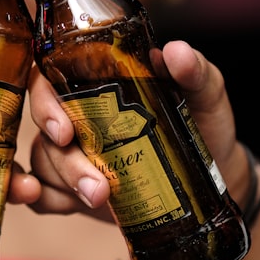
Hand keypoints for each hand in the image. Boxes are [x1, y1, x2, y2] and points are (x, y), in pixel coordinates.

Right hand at [21, 40, 239, 217]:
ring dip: (65, 183)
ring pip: (44, 163)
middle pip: (45, 130)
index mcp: (95, 82)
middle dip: (65, 160)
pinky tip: (62, 206)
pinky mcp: (74, 185)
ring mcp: (73, 151)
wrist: (216, 174)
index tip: (65, 130)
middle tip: (95, 183)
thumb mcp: (205, 93)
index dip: (45, 105)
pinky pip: (44, 194)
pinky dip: (43, 200)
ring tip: (100, 198)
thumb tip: (175, 52)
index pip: (49, 80)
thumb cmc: (203, 122)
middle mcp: (76, 113)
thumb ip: (194, 71)